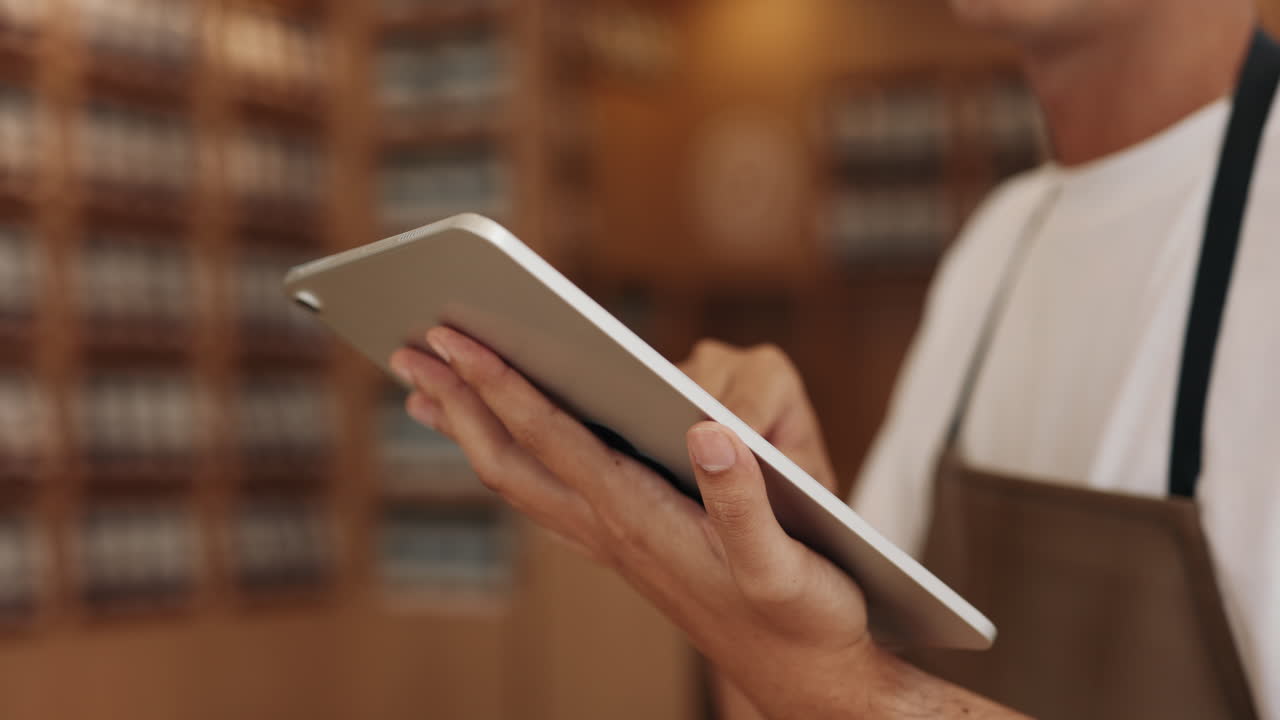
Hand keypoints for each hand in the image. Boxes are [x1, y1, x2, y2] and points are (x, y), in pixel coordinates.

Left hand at [390, 328, 1018, 719]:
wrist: (807, 680)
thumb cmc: (801, 617)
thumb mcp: (783, 564)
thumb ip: (743, 501)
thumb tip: (708, 430)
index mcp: (638, 517)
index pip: (552, 437)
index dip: (501, 384)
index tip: (453, 337)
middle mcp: (610, 528)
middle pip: (510, 458)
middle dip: (458, 401)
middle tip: (407, 349)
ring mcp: (611, 543)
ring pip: (518, 480)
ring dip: (470, 431)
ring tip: (428, 395)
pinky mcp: (626, 550)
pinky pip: (544, 498)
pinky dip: (508, 459)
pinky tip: (502, 448)